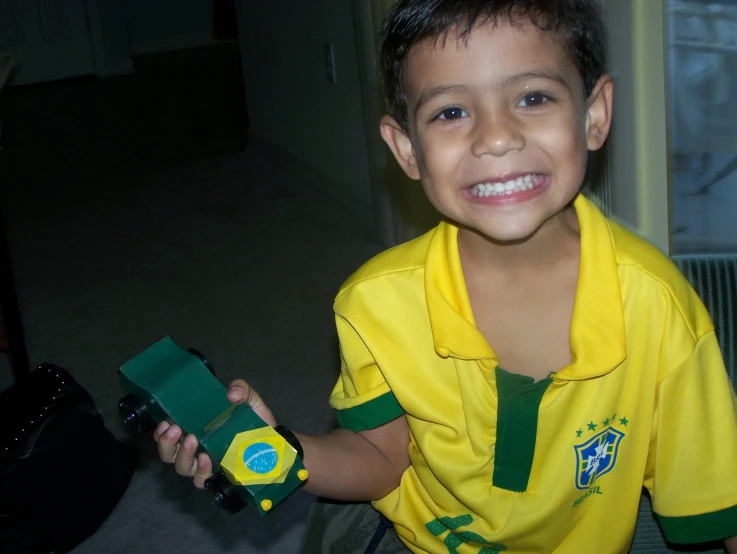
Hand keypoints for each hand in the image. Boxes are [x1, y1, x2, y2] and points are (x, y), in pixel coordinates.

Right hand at [153, 379, 277, 488]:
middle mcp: (197, 450)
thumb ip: (242, 390)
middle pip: (169, 454)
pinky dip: (202, 471)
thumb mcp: (250, 402)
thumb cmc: (257, 424)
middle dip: (166, 444)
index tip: (163, 422)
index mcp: (198, 431)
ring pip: (182, 468)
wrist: (276, 445)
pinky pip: (202, 480)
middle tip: (174, 429)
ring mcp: (207, 466)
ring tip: (192, 439)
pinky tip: (207, 459)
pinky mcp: (218, 479)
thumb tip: (231, 392)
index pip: (169, 435)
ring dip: (183, 454)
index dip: (160, 432)